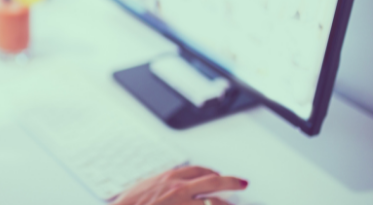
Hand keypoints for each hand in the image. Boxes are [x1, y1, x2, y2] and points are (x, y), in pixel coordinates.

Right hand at [112, 166, 247, 204]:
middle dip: (231, 182)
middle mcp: (180, 189)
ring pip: (214, 202)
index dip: (213, 173)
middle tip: (242, 183)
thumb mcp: (146, 186)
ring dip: (225, 204)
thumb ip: (162, 183)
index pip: (199, 170)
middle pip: (214, 182)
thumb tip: (172, 183)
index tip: (219, 175)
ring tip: (232, 204)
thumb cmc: (130, 204)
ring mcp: (183, 204)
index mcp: (171, 177)